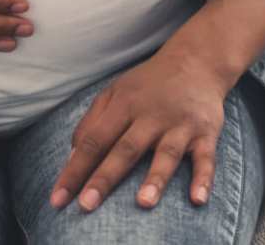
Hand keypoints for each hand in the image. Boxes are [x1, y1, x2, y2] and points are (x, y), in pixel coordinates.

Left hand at [49, 41, 232, 212]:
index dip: (74, 169)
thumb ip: (91, 122)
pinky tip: (198, 199)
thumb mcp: (115, 92)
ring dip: (156, 178)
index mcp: (124, 104)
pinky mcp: (206, 132)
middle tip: (86, 205)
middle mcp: (151, 115)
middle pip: (125, 149)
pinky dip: (203, 178)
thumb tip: (71, 158)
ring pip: (167, 154)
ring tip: (144, 203)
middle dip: (105, 178)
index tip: (58, 198)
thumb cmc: (149, 83)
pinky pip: (206, 158)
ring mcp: (180, 124)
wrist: (197, 60)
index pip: (94, 140)